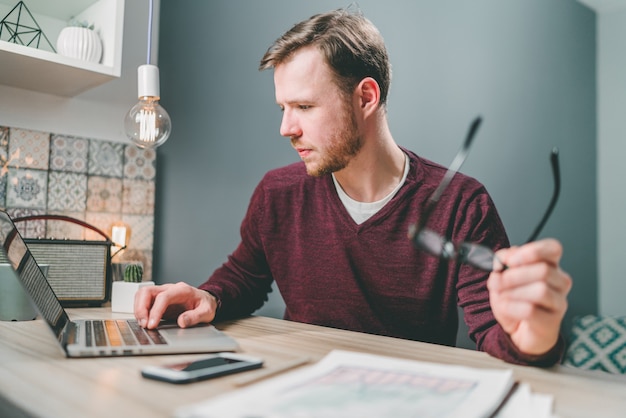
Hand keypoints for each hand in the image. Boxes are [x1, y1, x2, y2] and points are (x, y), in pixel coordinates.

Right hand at [133, 282, 218, 328]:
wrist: (206, 300)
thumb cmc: (205, 305)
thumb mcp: (207, 312)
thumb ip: (195, 317)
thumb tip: (182, 322)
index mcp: (182, 290)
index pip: (163, 297)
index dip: (156, 311)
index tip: (152, 325)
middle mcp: (170, 289)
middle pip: (147, 291)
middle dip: (141, 308)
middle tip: (144, 325)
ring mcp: (162, 293)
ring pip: (142, 294)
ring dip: (138, 309)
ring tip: (143, 324)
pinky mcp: (158, 300)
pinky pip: (144, 301)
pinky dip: (140, 311)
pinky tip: (144, 322)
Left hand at [487, 238, 571, 354]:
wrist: (518, 332)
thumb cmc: (515, 302)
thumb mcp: (503, 277)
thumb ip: (503, 263)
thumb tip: (502, 260)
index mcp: (549, 265)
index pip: (553, 249)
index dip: (533, 251)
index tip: (510, 260)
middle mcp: (559, 282)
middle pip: (544, 270)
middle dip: (513, 276)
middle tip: (497, 282)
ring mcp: (559, 302)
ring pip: (541, 290)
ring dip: (513, 292)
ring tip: (502, 296)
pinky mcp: (551, 322)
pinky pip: (531, 310)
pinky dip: (512, 307)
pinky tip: (506, 308)